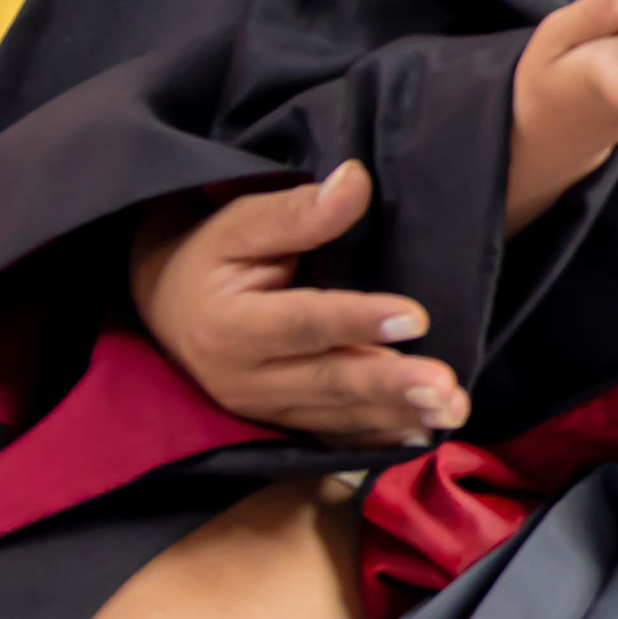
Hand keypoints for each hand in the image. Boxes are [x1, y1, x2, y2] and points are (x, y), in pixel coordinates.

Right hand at [129, 162, 463, 443]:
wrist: (165, 305)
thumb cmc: (210, 254)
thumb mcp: (239, 223)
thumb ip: (297, 211)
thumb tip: (355, 180)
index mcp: (230, 326)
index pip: (303, 323)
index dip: (358, 321)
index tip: (417, 317)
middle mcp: (243, 378)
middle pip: (328, 381)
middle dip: (390, 386)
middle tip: (446, 387)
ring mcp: (263, 408)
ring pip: (338, 416)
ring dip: (398, 416)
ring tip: (452, 411)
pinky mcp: (280, 422)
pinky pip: (334, 437)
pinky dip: (379, 439)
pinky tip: (423, 436)